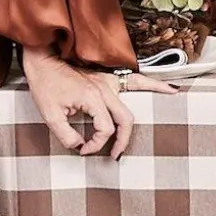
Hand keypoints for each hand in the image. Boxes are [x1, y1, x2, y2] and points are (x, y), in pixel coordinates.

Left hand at [21, 48, 170, 158]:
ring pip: (140, 92)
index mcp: (92, 98)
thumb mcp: (49, 114)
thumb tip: (79, 146)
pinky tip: (166, 86)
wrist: (42, 61)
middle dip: (123, 140)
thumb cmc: (45, 84)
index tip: (82, 149)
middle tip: (115, 155)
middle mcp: (105, 89)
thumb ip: (65, 134)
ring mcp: (109, 81)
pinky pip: (136, 80)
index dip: (95, 144)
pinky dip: (152, 83)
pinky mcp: (108, 78)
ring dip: (157, 96)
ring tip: (173, 98)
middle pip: (125, 119)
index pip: (104, 129)